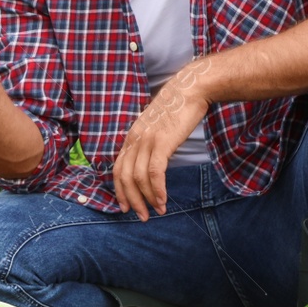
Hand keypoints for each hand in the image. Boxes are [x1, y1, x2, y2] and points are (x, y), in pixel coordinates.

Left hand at [113, 60, 211, 220]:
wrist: (190, 90)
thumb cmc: (177, 110)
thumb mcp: (156, 129)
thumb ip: (150, 145)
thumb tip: (152, 164)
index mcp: (131, 138)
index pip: (117, 169)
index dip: (119, 190)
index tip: (125, 206)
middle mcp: (134, 140)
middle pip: (124, 177)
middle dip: (131, 200)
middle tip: (141, 216)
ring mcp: (146, 141)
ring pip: (138, 178)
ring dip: (147, 199)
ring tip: (157, 211)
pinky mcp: (161, 142)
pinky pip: (154, 172)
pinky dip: (157, 189)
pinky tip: (162, 200)